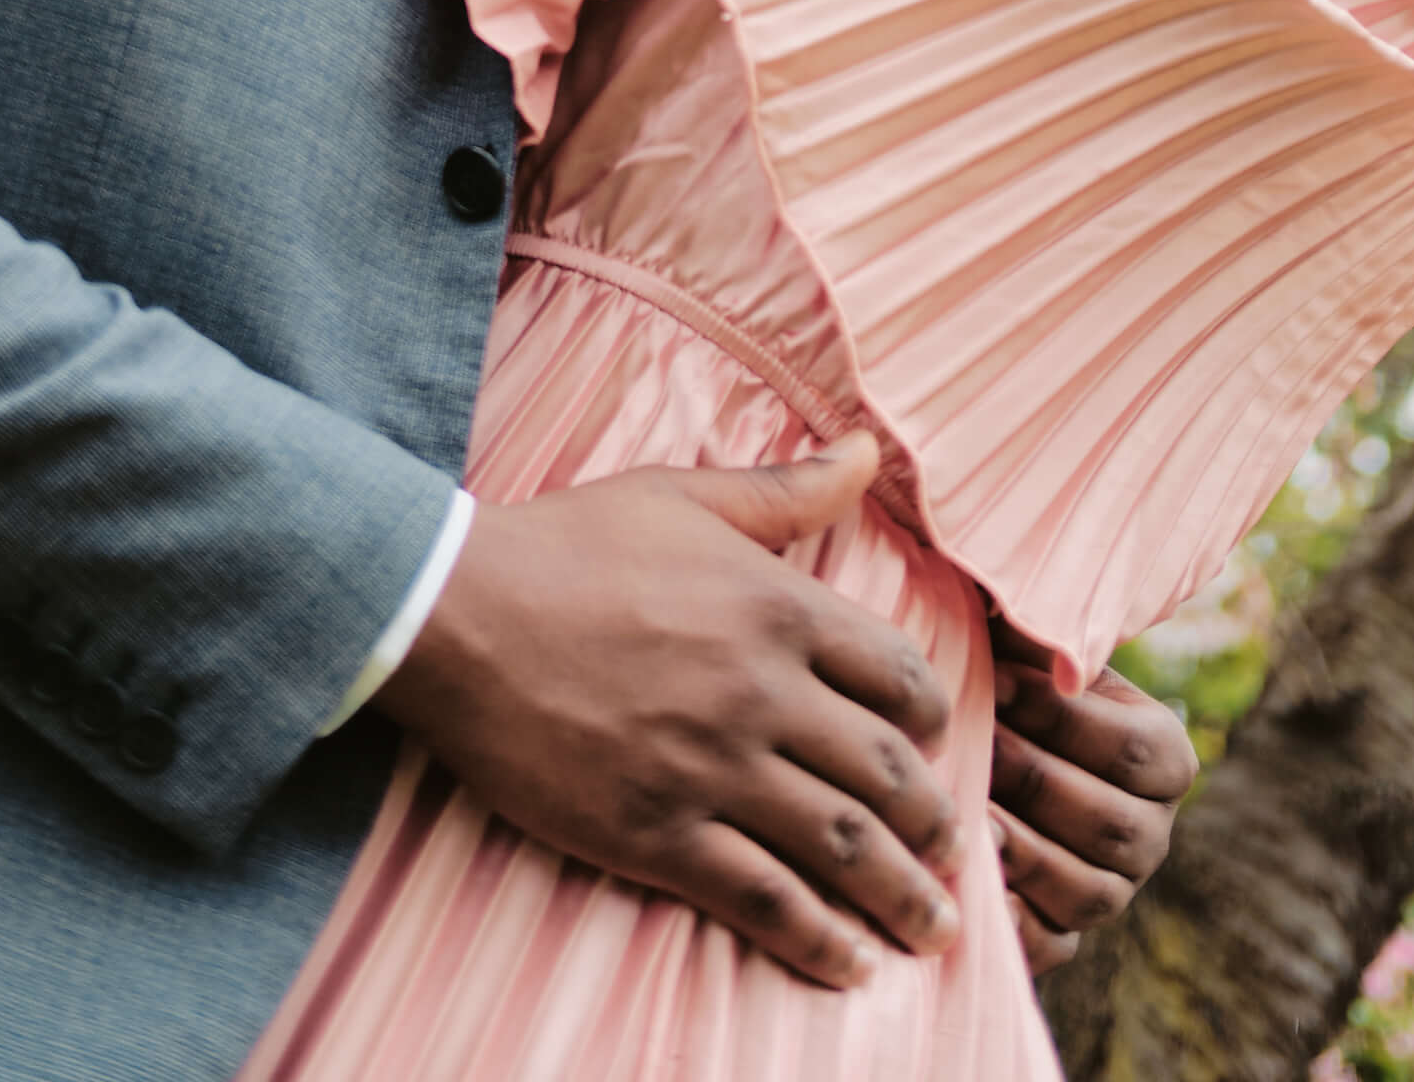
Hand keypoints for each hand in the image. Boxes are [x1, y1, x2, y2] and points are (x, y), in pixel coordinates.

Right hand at [376, 434, 962, 990]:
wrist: (456, 614)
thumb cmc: (566, 545)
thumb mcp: (681, 496)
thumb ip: (784, 491)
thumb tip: (869, 449)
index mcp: (777, 606)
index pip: (899, 674)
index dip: (931, 720)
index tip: (935, 748)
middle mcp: (761, 690)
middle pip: (886, 771)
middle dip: (934, 824)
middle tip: (957, 857)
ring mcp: (711, 767)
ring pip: (841, 845)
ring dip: (901, 896)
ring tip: (930, 929)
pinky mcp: (656, 832)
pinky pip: (763, 898)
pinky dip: (817, 939)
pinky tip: (848, 965)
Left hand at [987, 639, 1198, 978]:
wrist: (986, 750)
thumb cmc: (1011, 683)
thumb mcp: (1035, 652)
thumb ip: (1039, 632)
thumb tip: (1027, 614)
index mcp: (1166, 759)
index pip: (1132, 749)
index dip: (1061, 716)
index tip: (994, 682)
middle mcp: (1151, 835)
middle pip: (1109, 823)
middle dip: (1033, 779)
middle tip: (969, 743)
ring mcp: (1112, 893)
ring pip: (1084, 891)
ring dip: (1021, 849)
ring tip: (965, 810)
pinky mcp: (1064, 939)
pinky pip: (1048, 946)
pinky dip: (1009, 921)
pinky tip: (966, 882)